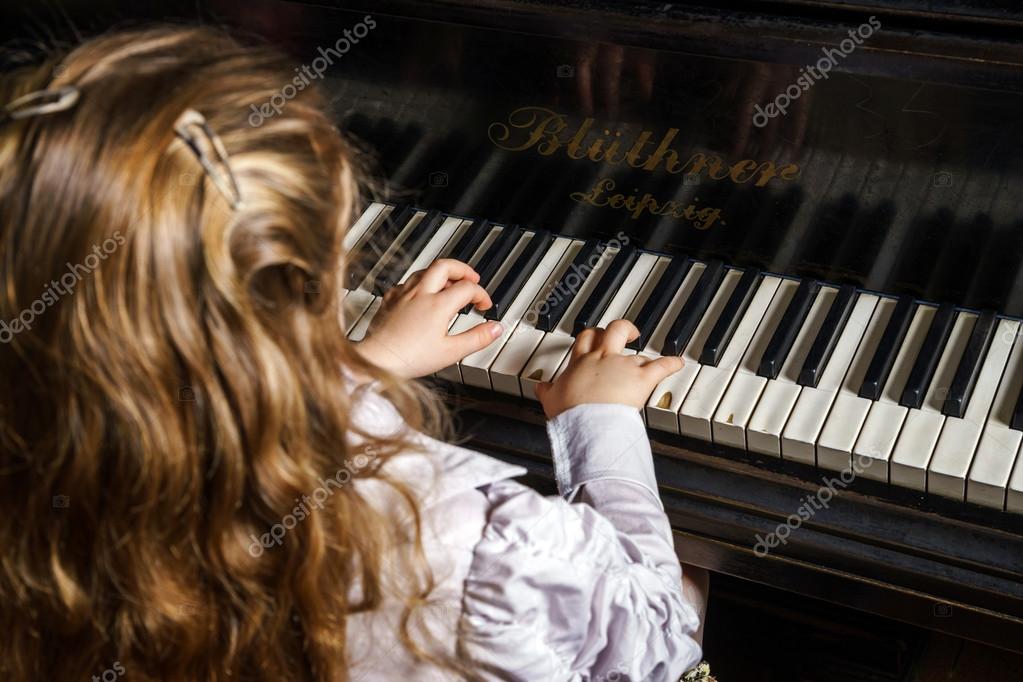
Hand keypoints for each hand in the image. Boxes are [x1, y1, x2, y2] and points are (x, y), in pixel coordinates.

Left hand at [356, 259, 503, 377]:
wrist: (376, 360)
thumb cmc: (409, 358)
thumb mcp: (451, 352)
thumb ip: (477, 338)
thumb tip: (495, 329)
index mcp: (438, 304)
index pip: (467, 288)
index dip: (481, 294)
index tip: (484, 305)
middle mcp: (420, 294)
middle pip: (445, 266)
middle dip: (462, 270)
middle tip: (472, 278)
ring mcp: (402, 295)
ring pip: (425, 271)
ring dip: (441, 274)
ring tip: (450, 284)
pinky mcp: (389, 300)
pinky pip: (407, 283)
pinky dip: (420, 284)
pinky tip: (421, 294)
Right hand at [536, 319, 683, 418]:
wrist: (586, 422)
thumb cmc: (570, 413)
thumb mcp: (551, 399)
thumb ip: (547, 390)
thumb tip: (540, 387)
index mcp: (581, 362)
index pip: (586, 338)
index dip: (593, 335)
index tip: (595, 336)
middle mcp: (603, 359)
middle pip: (613, 331)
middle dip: (621, 329)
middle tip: (626, 332)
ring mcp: (624, 367)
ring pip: (637, 353)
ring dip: (643, 357)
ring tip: (650, 358)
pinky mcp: (641, 379)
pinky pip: (661, 367)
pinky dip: (672, 364)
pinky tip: (678, 363)